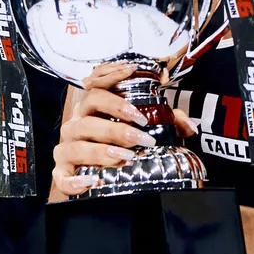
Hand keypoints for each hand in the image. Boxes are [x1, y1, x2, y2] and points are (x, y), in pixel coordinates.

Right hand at [50, 61, 194, 197]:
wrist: (103, 181)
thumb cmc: (121, 147)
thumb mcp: (147, 131)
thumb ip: (169, 123)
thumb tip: (190, 126)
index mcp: (92, 110)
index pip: (95, 86)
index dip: (111, 76)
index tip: (132, 72)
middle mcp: (76, 125)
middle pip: (89, 115)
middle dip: (117, 123)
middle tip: (142, 134)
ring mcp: (67, 148)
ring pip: (77, 144)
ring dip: (102, 150)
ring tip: (127, 156)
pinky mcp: (63, 173)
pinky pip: (62, 177)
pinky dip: (74, 180)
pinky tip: (91, 181)